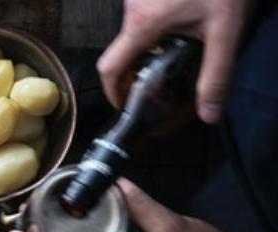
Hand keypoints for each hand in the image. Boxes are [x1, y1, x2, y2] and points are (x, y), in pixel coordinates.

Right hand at [96, 0, 252, 123]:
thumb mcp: (226, 30)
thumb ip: (216, 74)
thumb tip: (209, 115)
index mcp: (142, 25)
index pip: (110, 68)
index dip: (113, 92)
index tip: (126, 104)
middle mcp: (131, 9)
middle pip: (125, 49)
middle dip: (141, 66)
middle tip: (165, 76)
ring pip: (136, 30)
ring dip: (153, 43)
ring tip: (184, 43)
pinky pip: (145, 13)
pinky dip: (159, 24)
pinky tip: (186, 18)